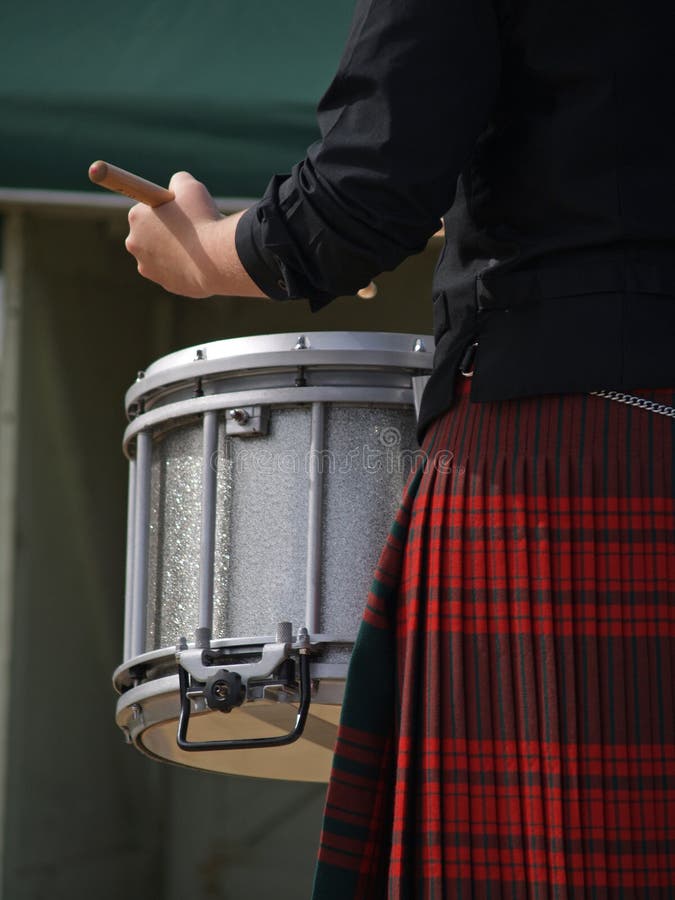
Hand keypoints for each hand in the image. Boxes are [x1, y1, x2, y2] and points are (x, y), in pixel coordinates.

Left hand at [125, 171, 264, 297]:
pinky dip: (186, 266)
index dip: (164, 208)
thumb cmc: (203, 220)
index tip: (177, 209)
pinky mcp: (166, 284)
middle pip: (149, 233)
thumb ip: (177, 181)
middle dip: (166, 230)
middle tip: (189, 226)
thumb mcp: (191, 187)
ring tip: (197, 245)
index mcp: (136, 217)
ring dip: (174, 249)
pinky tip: (200, 261)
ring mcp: (149, 267)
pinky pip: (175, 271)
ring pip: (161, 254)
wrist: (216, 259)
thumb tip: (176, 187)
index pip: (146, 209)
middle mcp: (135, 243)